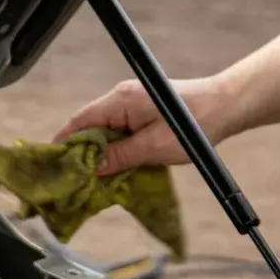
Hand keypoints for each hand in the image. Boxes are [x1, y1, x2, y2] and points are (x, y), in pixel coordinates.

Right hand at [55, 77, 238, 174]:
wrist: (226, 106)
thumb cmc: (195, 124)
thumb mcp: (153, 148)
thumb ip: (119, 157)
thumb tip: (91, 168)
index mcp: (120, 101)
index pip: (80, 122)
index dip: (63, 145)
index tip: (53, 167)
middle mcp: (121, 98)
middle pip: (88, 127)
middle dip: (78, 153)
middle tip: (71, 180)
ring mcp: (131, 104)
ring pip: (102, 131)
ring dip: (97, 154)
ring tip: (89, 179)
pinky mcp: (141, 112)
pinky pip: (117, 132)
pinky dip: (112, 149)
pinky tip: (112, 168)